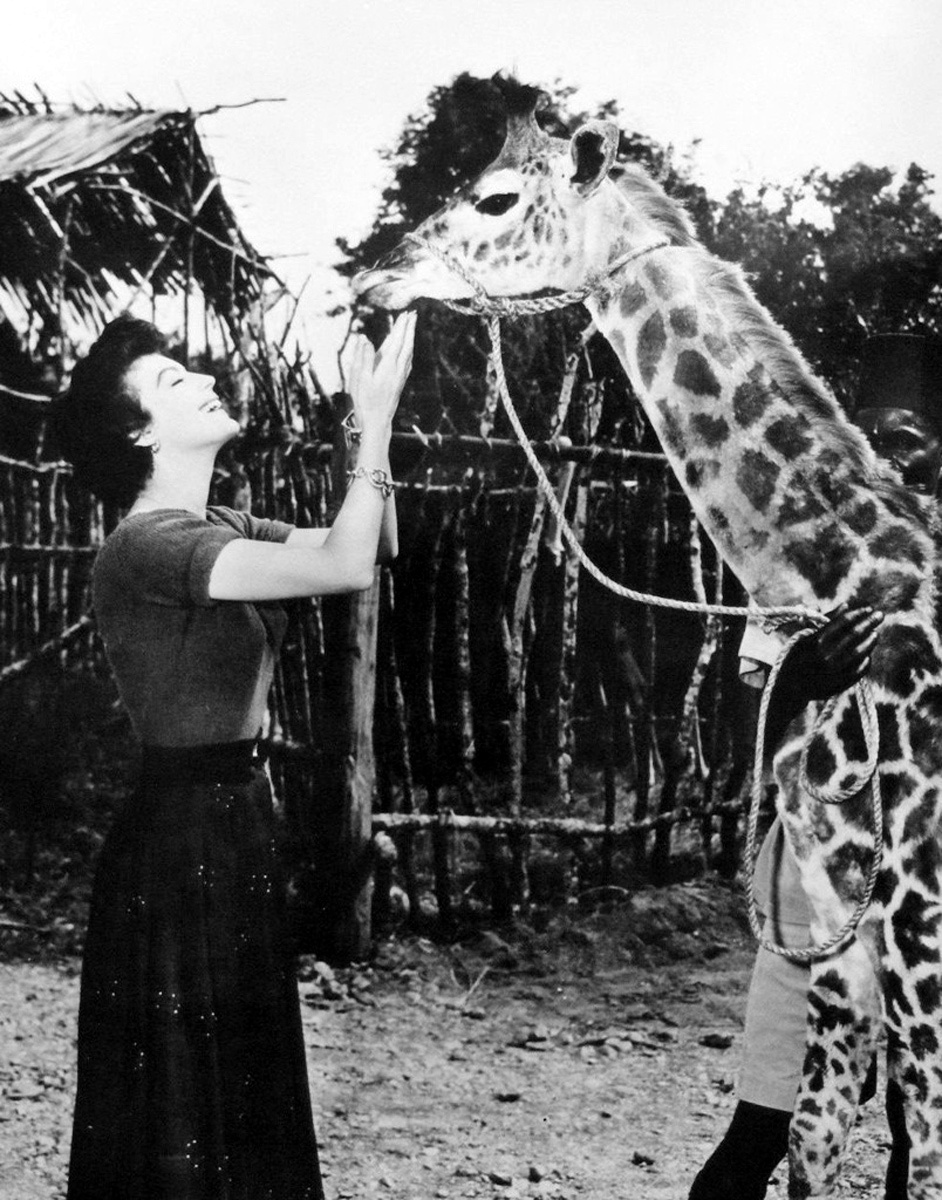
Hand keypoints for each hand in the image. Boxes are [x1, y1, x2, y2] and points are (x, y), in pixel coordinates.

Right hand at [344, 312, 415, 434]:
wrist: (378, 422)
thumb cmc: (366, 401)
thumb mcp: (360, 379)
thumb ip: (363, 357)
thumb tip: (365, 339)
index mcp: (388, 366)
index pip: (396, 341)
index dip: (401, 327)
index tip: (405, 314)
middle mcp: (398, 370)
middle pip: (406, 345)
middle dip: (409, 329)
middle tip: (412, 314)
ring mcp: (400, 377)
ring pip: (408, 353)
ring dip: (410, 338)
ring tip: (411, 327)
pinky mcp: (400, 383)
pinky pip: (407, 362)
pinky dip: (409, 351)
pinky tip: (409, 351)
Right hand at [784, 604, 883, 700]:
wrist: (791, 686)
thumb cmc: (798, 656)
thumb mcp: (806, 635)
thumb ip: (826, 620)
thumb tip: (847, 605)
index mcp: (816, 641)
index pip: (843, 622)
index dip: (858, 614)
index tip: (868, 608)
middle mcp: (826, 655)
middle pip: (854, 635)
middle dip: (869, 623)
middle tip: (879, 615)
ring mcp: (834, 670)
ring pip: (860, 652)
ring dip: (870, 641)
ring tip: (875, 634)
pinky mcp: (840, 683)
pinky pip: (859, 670)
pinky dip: (866, 660)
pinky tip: (868, 654)